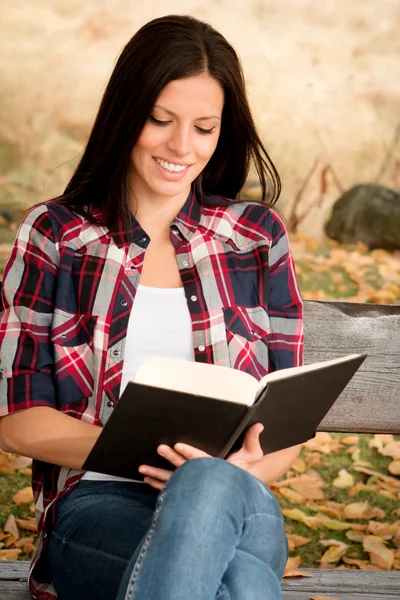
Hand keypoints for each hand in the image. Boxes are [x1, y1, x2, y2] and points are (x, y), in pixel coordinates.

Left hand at [138, 422, 264, 489]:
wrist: (244, 492)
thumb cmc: (248, 471)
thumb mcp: (253, 454)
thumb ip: (253, 439)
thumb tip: (259, 424)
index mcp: (217, 468)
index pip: (201, 459)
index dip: (189, 452)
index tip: (177, 445)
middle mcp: (203, 479)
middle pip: (184, 469)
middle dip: (170, 459)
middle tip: (159, 448)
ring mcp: (195, 486)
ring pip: (173, 481)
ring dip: (157, 476)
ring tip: (142, 470)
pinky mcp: (190, 491)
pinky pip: (172, 490)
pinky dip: (159, 486)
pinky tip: (147, 480)